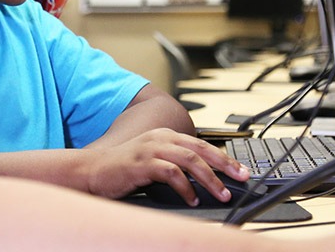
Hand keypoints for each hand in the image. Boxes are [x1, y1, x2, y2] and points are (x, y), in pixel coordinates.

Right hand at [78, 128, 248, 205]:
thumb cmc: (123, 169)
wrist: (93, 170)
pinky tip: (192, 199)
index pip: (201, 144)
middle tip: (241, 178)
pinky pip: (171, 173)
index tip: (241, 170)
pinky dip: (185, 187)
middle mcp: (159, 138)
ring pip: (189, 160)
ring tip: (221, 193)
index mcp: (165, 135)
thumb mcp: (153, 160)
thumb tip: (205, 180)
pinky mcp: (142, 164)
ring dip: (209, 179)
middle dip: (225, 165)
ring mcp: (150, 149)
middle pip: (200, 149)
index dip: (224, 157)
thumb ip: (175, 164)